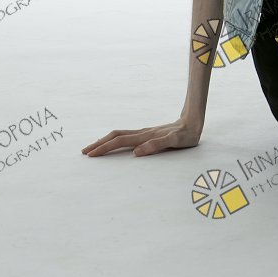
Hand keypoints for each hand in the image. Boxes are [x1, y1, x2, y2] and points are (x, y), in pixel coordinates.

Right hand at [81, 116, 203, 156]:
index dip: (105, 148)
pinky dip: (115, 140)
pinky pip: (126, 137)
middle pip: (115, 137)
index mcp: (146, 136)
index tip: (91, 154)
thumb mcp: (175, 142)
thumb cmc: (186, 135)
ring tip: (94, 148)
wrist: (193, 122)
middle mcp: (142, 133)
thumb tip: (137, 153)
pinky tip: (113, 144)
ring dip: (105, 141)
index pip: (120, 141)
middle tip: (84, 152)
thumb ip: (157, 145)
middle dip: (99, 144)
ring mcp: (144, 133)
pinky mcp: (147, 134)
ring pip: (119, 135)